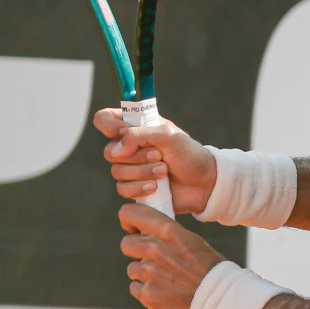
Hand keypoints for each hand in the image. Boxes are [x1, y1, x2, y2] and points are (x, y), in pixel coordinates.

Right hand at [93, 108, 217, 213]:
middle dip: (136, 156)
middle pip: (109, 151)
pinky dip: (139, 188)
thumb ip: (140, 134)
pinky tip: (156, 187)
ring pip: (116, 172)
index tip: (125, 132)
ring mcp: (131, 168)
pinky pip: (122, 189)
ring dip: (142, 172)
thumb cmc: (190, 154)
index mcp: (137, 127)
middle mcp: (130, 147)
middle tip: (159, 155)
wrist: (204, 183)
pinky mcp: (134, 188)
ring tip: (163, 171)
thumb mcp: (169, 136)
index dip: (109, 125)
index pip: (105, 119)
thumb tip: (117, 149)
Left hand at [119, 203, 224, 308]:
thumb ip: (167, 234)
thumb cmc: (209, 268)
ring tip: (166, 279)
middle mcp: (154, 248)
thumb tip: (147, 230)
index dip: (130, 222)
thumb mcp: (192, 240)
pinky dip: (146, 290)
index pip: (129, 214)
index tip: (135, 230)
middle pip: (126, 243)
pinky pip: (135, 288)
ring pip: (132, 268)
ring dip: (144, 273)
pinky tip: (165, 292)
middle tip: (154, 259)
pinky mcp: (146, 294)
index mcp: (167, 230)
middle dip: (136, 250)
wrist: (219, 299)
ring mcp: (149, 273)